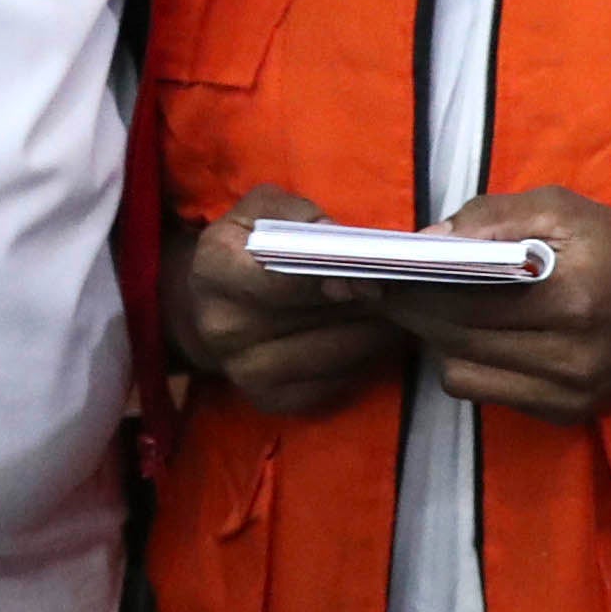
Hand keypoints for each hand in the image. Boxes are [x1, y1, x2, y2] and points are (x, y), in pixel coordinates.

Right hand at [173, 189, 408, 417]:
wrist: (208, 307)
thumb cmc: (245, 247)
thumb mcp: (261, 211)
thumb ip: (300, 216)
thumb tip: (338, 241)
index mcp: (216, 270)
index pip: (285, 280)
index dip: (335, 278)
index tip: (374, 277)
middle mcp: (223, 327)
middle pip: (316, 320)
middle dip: (365, 305)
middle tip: (401, 290)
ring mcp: (244, 369)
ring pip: (333, 356)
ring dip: (373, 335)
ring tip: (396, 313)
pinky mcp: (269, 399)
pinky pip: (333, 384)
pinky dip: (361, 362)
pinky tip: (373, 339)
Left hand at [383, 187, 610, 425]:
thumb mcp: (563, 207)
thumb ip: (493, 218)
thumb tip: (426, 240)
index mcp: (571, 296)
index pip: (463, 297)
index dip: (411, 284)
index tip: (373, 269)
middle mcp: (570, 356)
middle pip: (453, 338)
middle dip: (412, 310)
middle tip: (385, 285)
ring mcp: (568, 394)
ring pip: (460, 373)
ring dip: (438, 339)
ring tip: (435, 306)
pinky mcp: (566, 415)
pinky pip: (487, 393)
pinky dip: (470, 361)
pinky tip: (477, 333)